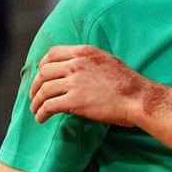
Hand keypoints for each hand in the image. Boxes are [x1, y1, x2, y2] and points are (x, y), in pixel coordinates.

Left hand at [30, 45, 147, 126]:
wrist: (138, 98)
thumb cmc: (127, 83)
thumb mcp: (107, 61)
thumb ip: (89, 61)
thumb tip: (76, 68)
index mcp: (84, 52)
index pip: (52, 54)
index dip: (42, 65)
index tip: (40, 76)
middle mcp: (76, 64)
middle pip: (44, 72)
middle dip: (36, 85)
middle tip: (34, 95)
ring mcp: (74, 82)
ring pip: (44, 90)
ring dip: (36, 101)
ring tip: (36, 110)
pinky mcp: (74, 101)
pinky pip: (49, 106)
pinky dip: (41, 113)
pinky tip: (41, 119)